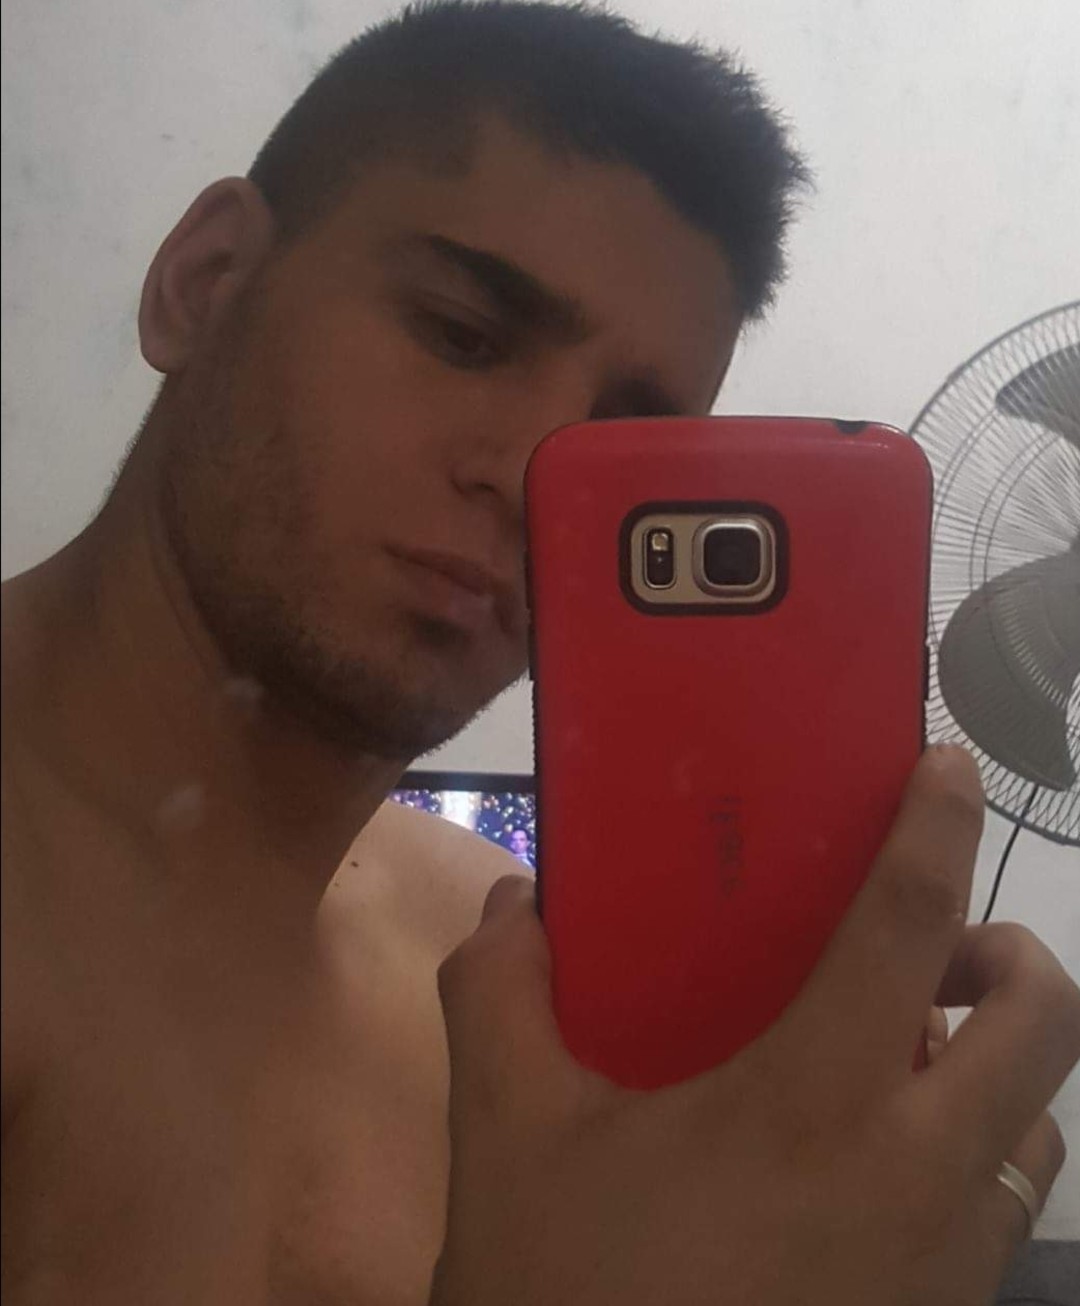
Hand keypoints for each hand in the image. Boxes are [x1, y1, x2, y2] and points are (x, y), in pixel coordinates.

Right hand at [432, 747, 1079, 1305]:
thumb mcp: (508, 1142)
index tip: (949, 764)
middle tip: (930, 947)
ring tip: (912, 1052)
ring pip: (1036, 1122)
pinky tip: (882, 1168)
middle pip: (1039, 1023)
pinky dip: (978, 1152)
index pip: (905, 923)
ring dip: (1000, 1061)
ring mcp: (947, 1261)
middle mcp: (915, 1170)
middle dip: (1010, 954)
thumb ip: (501, 1002)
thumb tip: (514, 905)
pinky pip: (1004, 1211)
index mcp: (814, 1100)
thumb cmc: (575, 1294)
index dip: (936, 827)